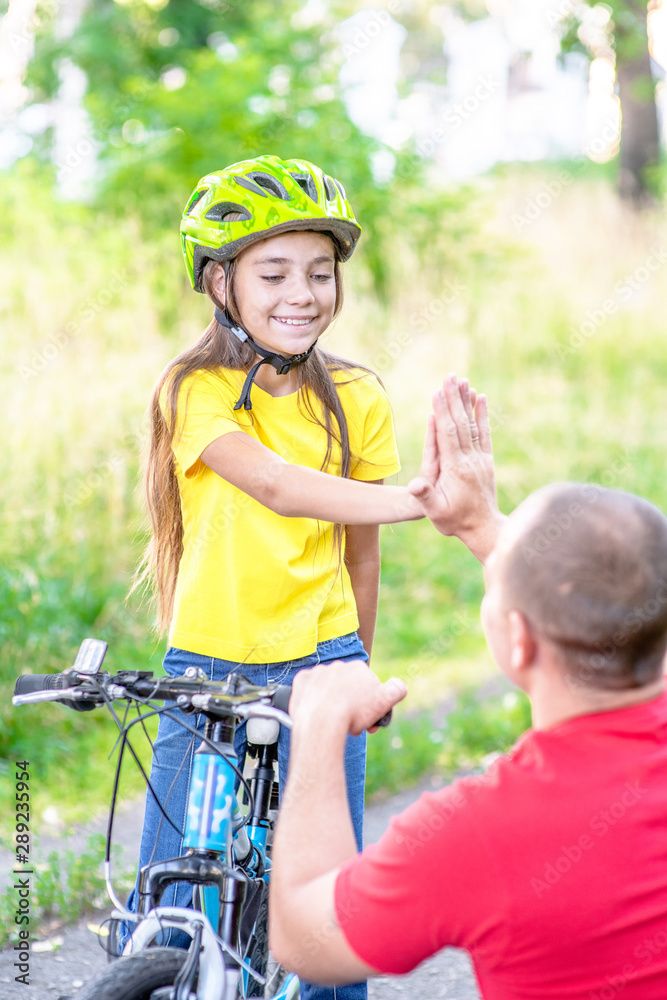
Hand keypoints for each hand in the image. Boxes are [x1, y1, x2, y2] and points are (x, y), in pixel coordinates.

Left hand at [289, 660, 406, 736]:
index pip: (367, 686)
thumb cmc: (353, 712)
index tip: (368, 720)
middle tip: (353, 725)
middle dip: (352, 705)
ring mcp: (318, 673)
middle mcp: (338, 665)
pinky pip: (308, 688)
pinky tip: (318, 710)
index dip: (370, 705)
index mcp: (358, 667)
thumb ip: (397, 689)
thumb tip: (399, 685)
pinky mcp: (301, 682)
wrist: (322, 723)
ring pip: (328, 689)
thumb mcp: (385, 701)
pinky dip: (313, 698)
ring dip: (333, 702)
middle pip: (348, 687)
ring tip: (335, 721)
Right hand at [408, 373, 504, 562]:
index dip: (442, 412)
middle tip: (449, 376)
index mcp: (456, 468)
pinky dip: (481, 414)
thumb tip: (414, 485)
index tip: (437, 392)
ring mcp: (481, 459)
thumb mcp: (435, 512)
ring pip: (473, 424)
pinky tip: (480, 398)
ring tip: (463, 380)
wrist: (483, 528)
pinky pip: (484, 433)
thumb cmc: (454, 521)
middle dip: (454, 398)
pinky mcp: (486, 460)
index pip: (448, 434)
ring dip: (467, 401)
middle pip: (461, 423)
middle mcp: (471, 460)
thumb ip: (425, 496)